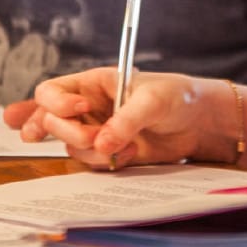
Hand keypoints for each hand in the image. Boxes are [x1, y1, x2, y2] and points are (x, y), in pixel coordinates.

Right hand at [6, 67, 217, 169]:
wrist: (197, 123)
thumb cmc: (175, 97)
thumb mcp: (153, 101)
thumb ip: (126, 120)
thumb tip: (101, 143)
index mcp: (92, 83)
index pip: (50, 92)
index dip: (56, 103)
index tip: (82, 108)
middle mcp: (86, 107)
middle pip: (50, 122)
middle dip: (69, 133)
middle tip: (94, 137)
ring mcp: (94, 130)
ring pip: (70, 146)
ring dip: (90, 152)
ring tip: (124, 147)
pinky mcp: (106, 152)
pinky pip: (90, 163)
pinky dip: (105, 163)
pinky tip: (130, 155)